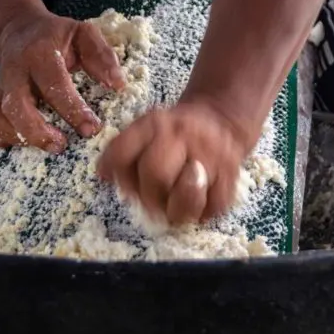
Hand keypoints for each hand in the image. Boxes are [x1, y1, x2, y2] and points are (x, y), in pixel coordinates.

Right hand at [0, 9, 124, 151]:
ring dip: (21, 138)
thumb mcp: (83, 33)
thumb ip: (102, 55)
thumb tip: (119, 84)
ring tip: (48, 145)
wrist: (20, 29)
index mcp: (40, 53)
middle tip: (62, 145)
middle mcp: (15, 72)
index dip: (72, 109)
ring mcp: (1, 88)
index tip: (92, 128)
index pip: (53, 84)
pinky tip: (24, 143)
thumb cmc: (57, 35)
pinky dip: (1, 139)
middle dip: (37, 132)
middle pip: (15, 106)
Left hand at [96, 100, 247, 225]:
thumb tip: (102, 175)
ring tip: (174, 205)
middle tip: (153, 200)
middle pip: (155, 176)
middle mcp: (181, 134)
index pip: (123, 154)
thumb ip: (120, 152)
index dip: (118, 177)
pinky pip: (212, 207)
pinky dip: (201, 213)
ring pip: (188, 197)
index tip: (126, 186)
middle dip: (149, 196)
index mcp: (152, 124)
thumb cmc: (172, 135)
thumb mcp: (143, 132)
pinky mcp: (231, 175)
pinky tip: (197, 202)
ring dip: (177, 210)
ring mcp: (209, 154)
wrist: (220, 119)